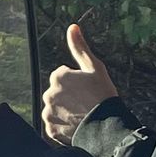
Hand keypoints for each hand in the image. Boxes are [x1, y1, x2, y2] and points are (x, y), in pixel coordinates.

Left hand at [41, 24, 116, 144]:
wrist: (106, 126)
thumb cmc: (103, 95)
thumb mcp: (95, 67)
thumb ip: (80, 47)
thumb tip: (72, 27)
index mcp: (58, 76)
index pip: (63, 77)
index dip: (77, 83)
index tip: (87, 90)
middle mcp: (49, 93)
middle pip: (57, 93)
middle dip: (68, 97)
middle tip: (85, 104)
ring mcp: (49, 112)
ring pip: (55, 110)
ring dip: (65, 112)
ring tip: (81, 116)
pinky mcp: (50, 129)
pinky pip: (55, 126)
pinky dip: (63, 127)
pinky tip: (76, 126)